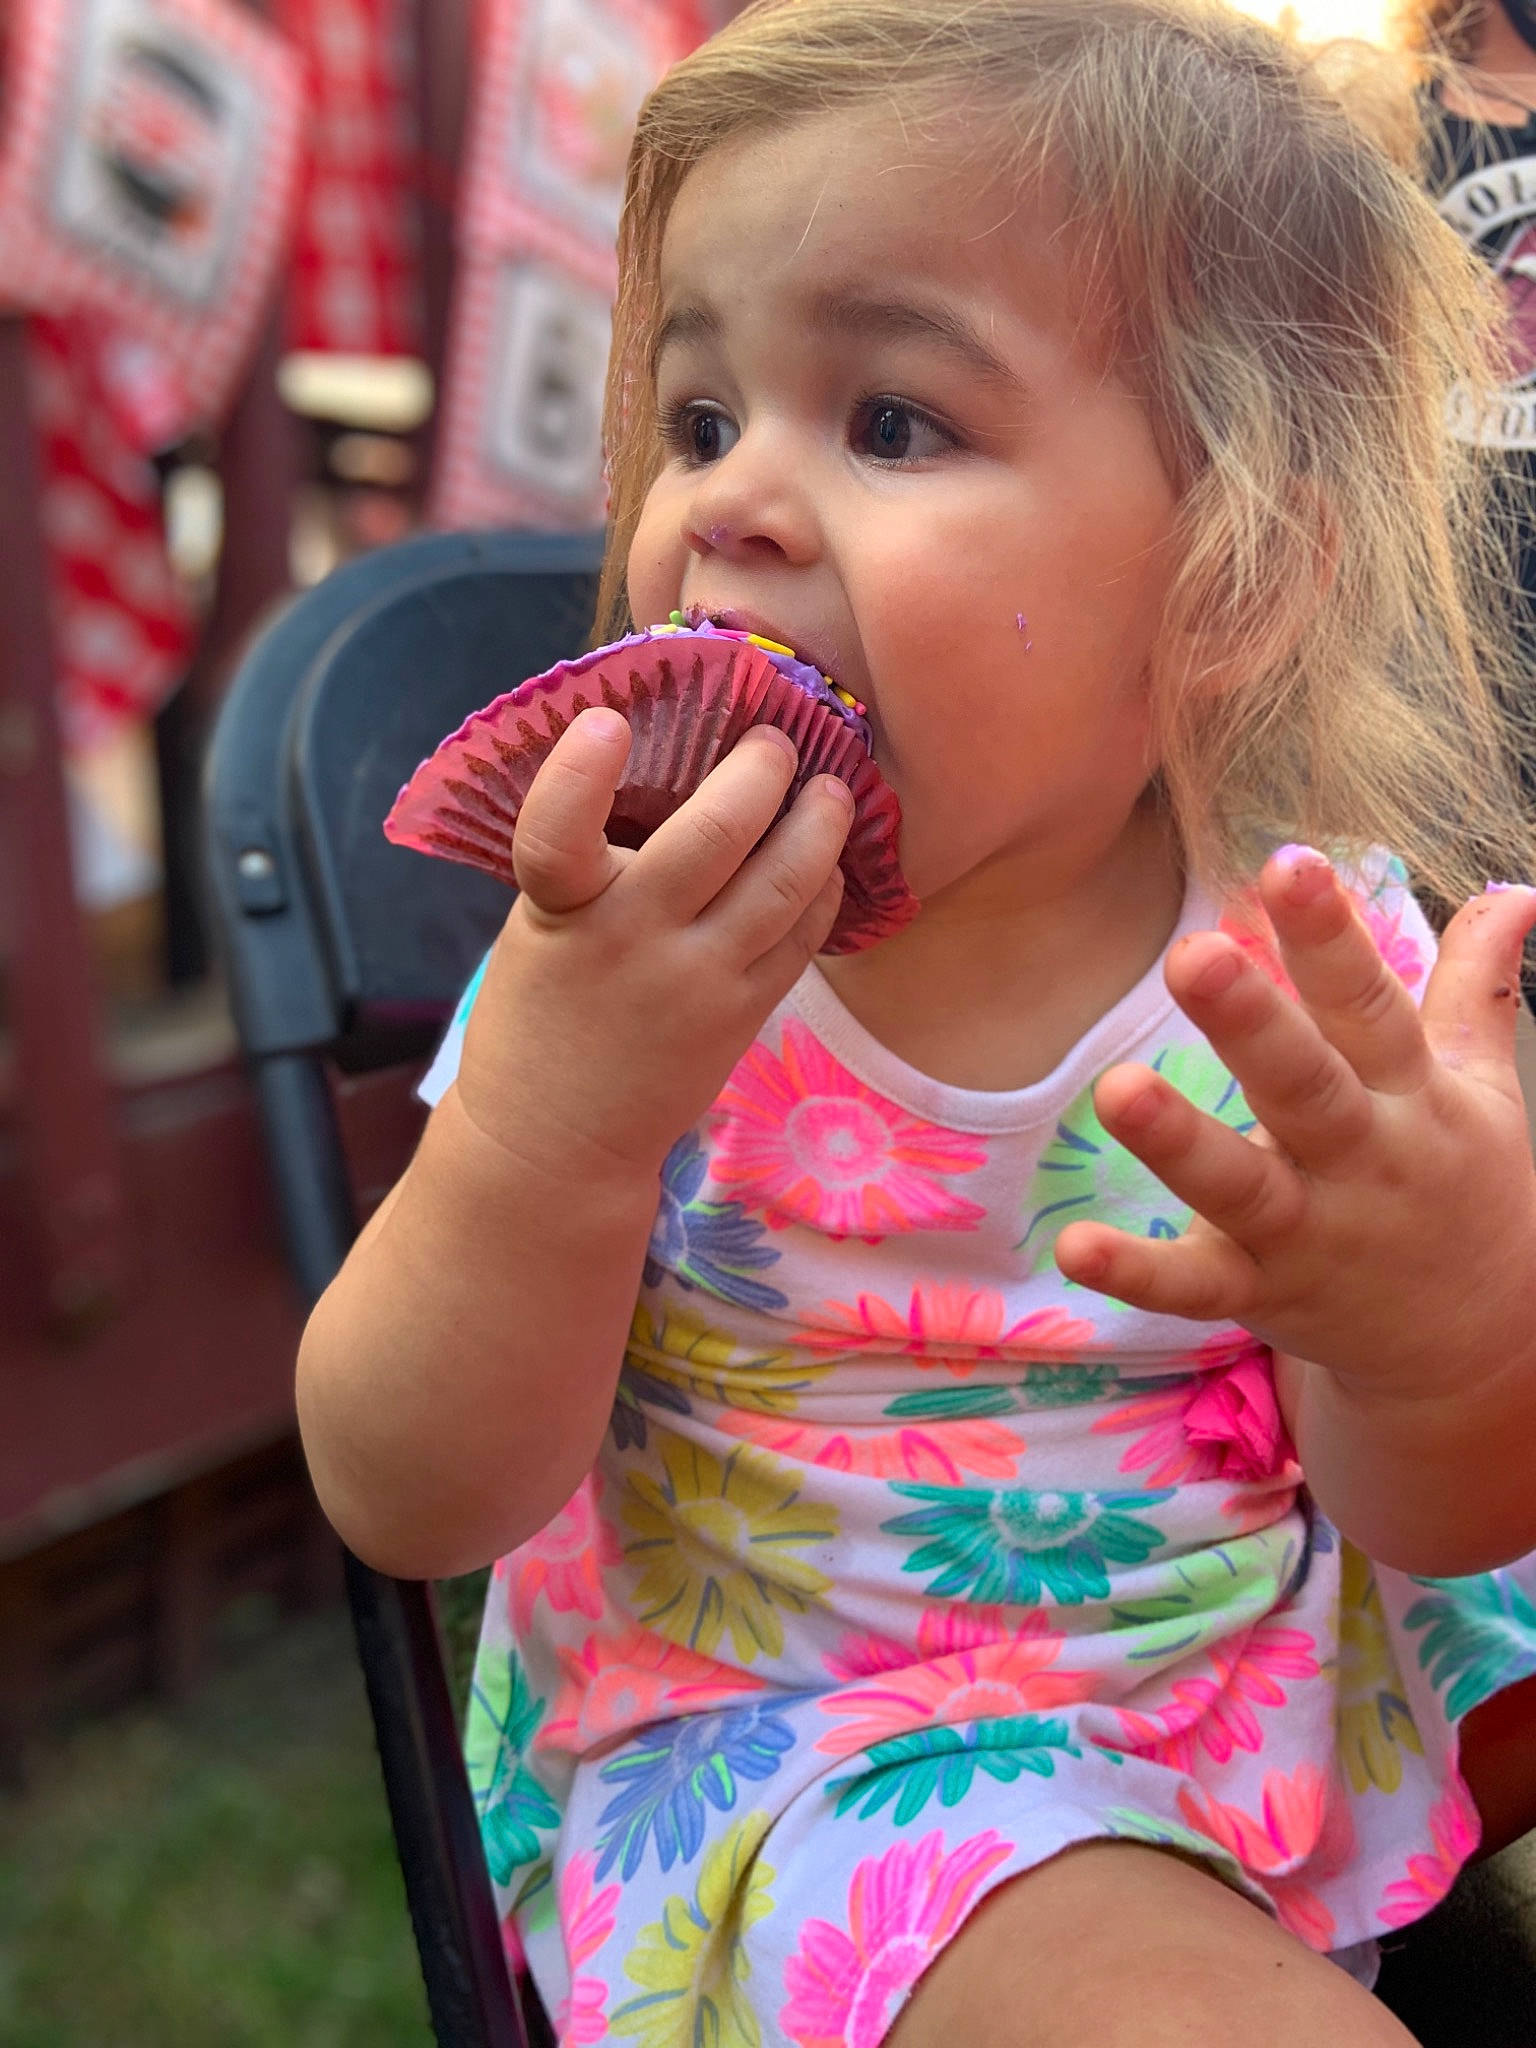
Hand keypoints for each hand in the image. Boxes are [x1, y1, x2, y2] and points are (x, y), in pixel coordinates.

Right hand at [452, 707, 851, 1178]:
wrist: (554, 1139)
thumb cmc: (541, 1013)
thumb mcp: (539, 927)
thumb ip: (592, 862)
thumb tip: (676, 768)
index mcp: (559, 909)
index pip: (555, 835)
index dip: (579, 774)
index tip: (606, 721)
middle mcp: (630, 940)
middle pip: (715, 836)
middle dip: (760, 770)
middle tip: (777, 740)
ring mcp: (695, 980)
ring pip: (782, 882)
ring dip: (819, 822)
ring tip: (831, 788)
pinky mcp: (741, 1015)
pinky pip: (803, 936)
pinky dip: (825, 886)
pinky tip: (829, 860)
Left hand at [1055, 850, 1535, 1405]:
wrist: (1480, 1347)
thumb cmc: (1463, 1187)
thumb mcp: (1486, 1087)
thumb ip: (1478, 986)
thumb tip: (1514, 890)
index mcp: (1411, 1096)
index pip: (1369, 1004)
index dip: (1329, 935)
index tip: (1288, 862)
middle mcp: (1360, 1161)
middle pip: (1304, 1085)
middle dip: (1252, 1023)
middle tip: (1194, 956)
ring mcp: (1309, 1234)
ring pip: (1240, 1185)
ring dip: (1179, 1142)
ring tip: (1117, 1089)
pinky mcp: (1262, 1295)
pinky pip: (1194, 1287)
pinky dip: (1136, 1273)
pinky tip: (1072, 1246)